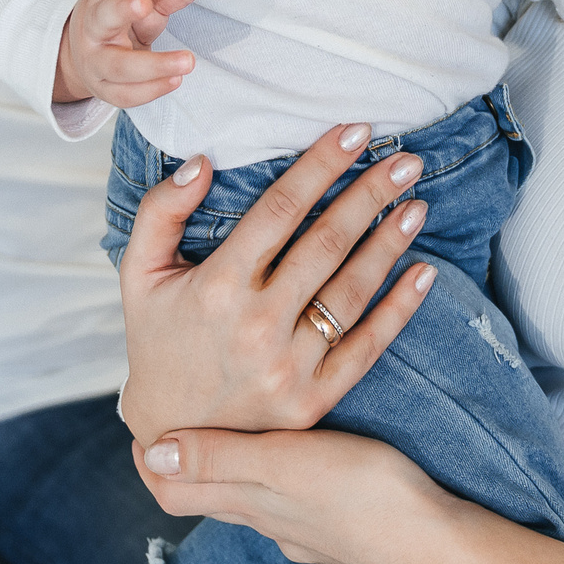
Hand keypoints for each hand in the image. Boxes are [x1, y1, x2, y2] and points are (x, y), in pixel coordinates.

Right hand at [53, 0, 211, 108]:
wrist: (86, 58)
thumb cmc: (123, 22)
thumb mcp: (146, 0)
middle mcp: (94, 29)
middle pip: (104, 19)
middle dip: (123, 11)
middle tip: (146, 5)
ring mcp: (96, 61)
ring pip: (119, 65)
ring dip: (153, 65)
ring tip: (187, 61)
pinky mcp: (104, 89)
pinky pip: (127, 94)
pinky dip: (152, 90)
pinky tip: (175, 80)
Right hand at [116, 122, 436, 444]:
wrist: (171, 431)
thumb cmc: (157, 337)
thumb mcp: (139, 272)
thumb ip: (161, 211)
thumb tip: (203, 161)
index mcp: (217, 286)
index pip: (280, 209)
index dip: (321, 165)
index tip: (356, 131)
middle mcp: (256, 325)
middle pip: (326, 243)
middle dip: (370, 194)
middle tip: (406, 161)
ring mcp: (288, 366)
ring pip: (352, 291)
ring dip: (389, 242)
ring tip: (417, 204)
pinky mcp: (313, 400)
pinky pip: (367, 347)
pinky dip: (400, 308)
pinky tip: (424, 272)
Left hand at [136, 426, 563, 563]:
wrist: (434, 539)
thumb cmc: (361, 494)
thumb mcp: (283, 467)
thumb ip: (220, 459)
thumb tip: (152, 454)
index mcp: (246, 501)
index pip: (171, 491)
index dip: (148, 459)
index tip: (142, 421)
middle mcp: (267, 519)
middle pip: (208, 490)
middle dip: (190, 451)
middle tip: (187, 401)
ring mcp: (303, 529)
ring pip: (253, 492)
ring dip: (239, 457)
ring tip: (244, 412)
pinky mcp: (338, 525)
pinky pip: (293, 496)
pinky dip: (282, 468)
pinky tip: (303, 444)